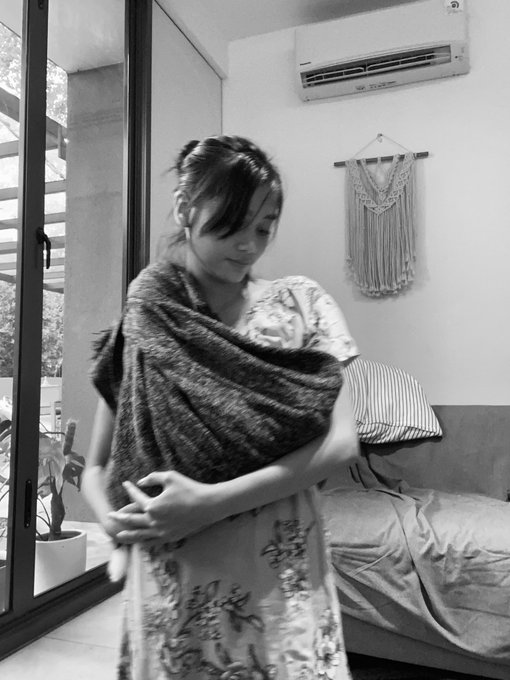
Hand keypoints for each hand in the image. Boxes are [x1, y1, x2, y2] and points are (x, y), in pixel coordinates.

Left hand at [107, 470, 222, 544]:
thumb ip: (153, 477)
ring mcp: (161, 532)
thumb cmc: (190, 489)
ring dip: (127, 535)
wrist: (208, 505)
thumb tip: (141, 482)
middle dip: (119, 517)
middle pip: (131, 520)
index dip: (130, 489)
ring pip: (139, 535)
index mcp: (152, 506)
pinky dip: (142, 542)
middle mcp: (154, 521)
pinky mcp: (170, 537)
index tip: (126, 483)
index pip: (136, 498)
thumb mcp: (170, 477)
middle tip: (110, 515)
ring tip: (118, 535)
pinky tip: (138, 542)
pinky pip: (152, 542)